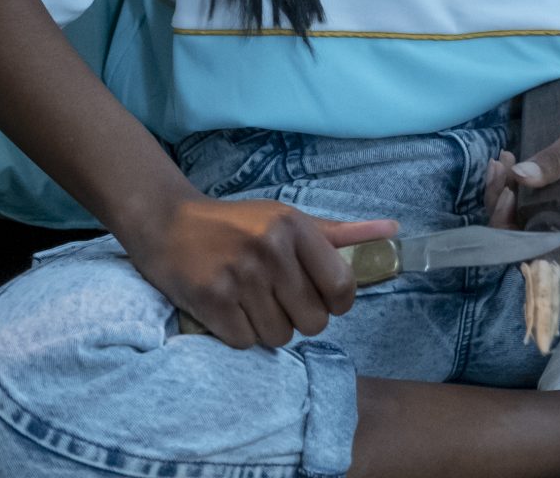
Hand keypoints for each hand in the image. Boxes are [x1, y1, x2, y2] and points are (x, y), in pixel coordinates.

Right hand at [126, 195, 398, 349]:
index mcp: (294, 227)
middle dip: (300, 319)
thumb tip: (393, 231)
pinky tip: (230, 310)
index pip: (342, 287)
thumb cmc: (236, 224)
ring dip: (269, 329)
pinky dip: (241, 334)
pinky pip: (246, 342)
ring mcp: (240, 276)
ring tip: (252, 303)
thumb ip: (340, 233)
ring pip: (280, 336)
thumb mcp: (288, 218)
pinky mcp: (211, 299)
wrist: (166, 223)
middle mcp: (270, 250)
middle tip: (278, 300)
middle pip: (314, 321)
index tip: (322, 300)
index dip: (337, 304)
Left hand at [484, 107, 559, 276]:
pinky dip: (515, 202)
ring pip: (534, 240)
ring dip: (507, 207)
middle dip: (509, 220)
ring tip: (500, 165)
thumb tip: (519, 177)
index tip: (510, 221)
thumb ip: (556, 158)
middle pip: (544, 252)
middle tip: (500, 175)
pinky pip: (537, 226)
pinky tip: (505, 170)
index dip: (539, 255)